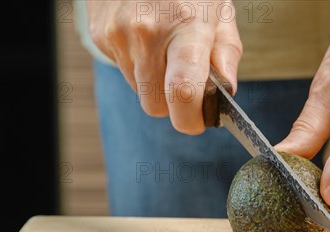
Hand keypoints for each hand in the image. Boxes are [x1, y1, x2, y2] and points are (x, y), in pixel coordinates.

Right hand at [87, 0, 241, 133]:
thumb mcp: (220, 10)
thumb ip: (227, 52)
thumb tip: (226, 91)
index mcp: (186, 25)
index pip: (182, 93)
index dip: (190, 120)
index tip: (198, 122)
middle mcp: (147, 33)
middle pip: (156, 105)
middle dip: (173, 105)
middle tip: (185, 81)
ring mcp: (120, 35)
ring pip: (139, 92)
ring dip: (154, 82)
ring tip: (164, 48)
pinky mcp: (102, 36)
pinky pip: (124, 71)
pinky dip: (137, 65)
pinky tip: (145, 38)